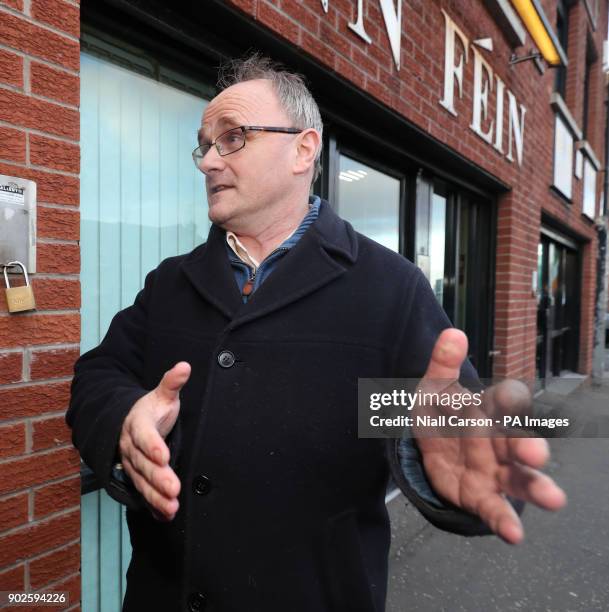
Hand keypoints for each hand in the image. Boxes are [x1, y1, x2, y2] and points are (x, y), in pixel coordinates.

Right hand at [118, 361, 190, 520]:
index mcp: (137, 424)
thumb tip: (185, 366)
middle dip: (158, 477)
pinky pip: (143, 493)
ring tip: (172, 508)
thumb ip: (172, 383)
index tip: (163, 456)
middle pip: (143, 464)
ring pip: (142, 482)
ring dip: (155, 496)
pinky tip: (166, 516)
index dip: (152, 446)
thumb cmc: (151, 409)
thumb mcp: (162, 395)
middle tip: (174, 489)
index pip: (144, 435)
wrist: (128, 423)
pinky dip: (153, 506)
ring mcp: (132, 465)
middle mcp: (131, 447)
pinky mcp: (137, 477)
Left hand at [414, 329, 566, 543]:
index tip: (509, 399)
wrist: (427, 450)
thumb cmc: (440, 416)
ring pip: (519, 479)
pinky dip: (505, 521)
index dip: (507, 402)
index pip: (505, 403)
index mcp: (488, 410)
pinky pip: (495, 509)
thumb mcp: (432, 390)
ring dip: (536, 487)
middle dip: (528, 446)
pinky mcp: (481, 496)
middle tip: (536, 454)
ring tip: (553, 499)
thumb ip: (441, 365)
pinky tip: (515, 534)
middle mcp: (498, 441)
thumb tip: (452, 333)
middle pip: (517, 442)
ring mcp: (493, 471)